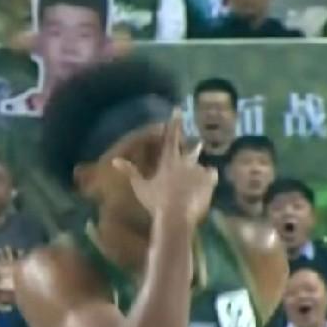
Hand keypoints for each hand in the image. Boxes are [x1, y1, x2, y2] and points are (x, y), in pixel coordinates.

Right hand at [113, 111, 216, 227]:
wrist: (176, 217)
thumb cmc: (155, 202)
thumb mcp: (140, 187)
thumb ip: (130, 172)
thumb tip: (115, 160)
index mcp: (168, 161)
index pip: (171, 137)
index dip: (174, 122)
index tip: (179, 109)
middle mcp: (185, 162)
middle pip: (192, 149)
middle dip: (194, 146)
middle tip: (198, 143)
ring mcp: (198, 172)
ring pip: (202, 166)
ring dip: (200, 169)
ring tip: (200, 177)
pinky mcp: (209, 182)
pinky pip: (212, 176)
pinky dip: (209, 179)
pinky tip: (207, 185)